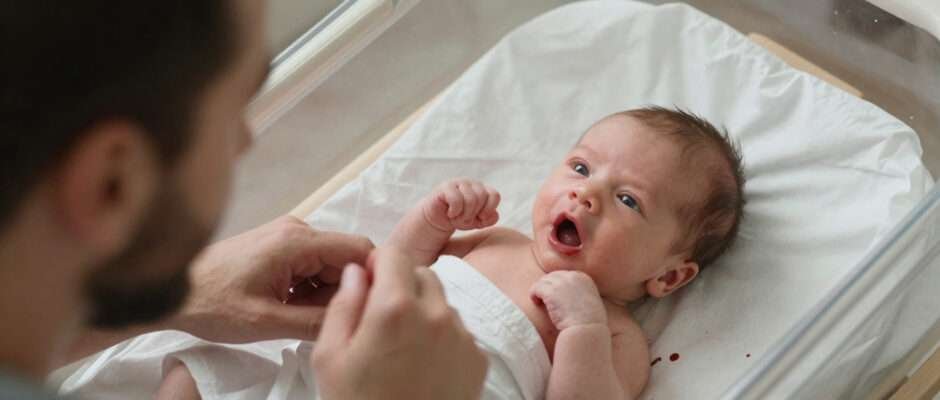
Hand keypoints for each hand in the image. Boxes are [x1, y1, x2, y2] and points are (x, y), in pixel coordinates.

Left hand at [168, 216, 373, 342]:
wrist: (170, 292)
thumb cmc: (209, 303)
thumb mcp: (267, 322)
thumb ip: (317, 321)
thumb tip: (356, 318)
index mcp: (297, 240)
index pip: (359, 249)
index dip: (372, 277)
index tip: (370, 305)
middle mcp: (296, 230)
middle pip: (345, 259)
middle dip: (342, 292)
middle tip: (320, 321)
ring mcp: (287, 236)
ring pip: (329, 266)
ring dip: (322, 293)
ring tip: (295, 317)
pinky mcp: (278, 246)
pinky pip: (311, 266)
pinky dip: (308, 289)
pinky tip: (287, 307)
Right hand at [312, 246, 487, 399]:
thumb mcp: (329, 357)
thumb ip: (343, 304)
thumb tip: (357, 273)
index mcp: (394, 308)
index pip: (393, 254)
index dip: (377, 265)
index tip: (367, 284)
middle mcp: (435, 314)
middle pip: (421, 274)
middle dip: (400, 285)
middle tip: (380, 320)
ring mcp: (461, 336)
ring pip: (441, 301)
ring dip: (422, 311)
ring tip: (401, 349)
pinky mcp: (477, 358)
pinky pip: (458, 330)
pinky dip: (441, 337)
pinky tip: (422, 366)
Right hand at [423, 179, 499, 231]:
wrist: (437, 220)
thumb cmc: (458, 218)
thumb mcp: (476, 222)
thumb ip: (489, 219)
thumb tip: (495, 214)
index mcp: (481, 189)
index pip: (494, 195)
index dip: (489, 209)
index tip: (481, 218)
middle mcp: (471, 183)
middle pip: (482, 197)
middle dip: (474, 213)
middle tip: (464, 219)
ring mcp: (458, 183)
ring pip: (471, 199)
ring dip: (464, 214)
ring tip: (456, 217)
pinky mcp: (446, 187)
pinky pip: (457, 200)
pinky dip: (455, 211)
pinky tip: (450, 213)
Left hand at [530, 271, 606, 330]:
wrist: (587, 329)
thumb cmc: (590, 322)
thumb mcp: (590, 301)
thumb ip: (580, 294)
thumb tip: (569, 297)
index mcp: (583, 278)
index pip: (564, 275)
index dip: (556, 284)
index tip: (553, 294)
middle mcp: (572, 277)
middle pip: (552, 276)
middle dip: (547, 286)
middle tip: (543, 298)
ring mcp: (561, 283)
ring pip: (543, 281)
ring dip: (539, 290)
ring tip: (539, 301)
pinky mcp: (551, 292)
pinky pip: (536, 288)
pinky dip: (533, 294)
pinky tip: (536, 302)